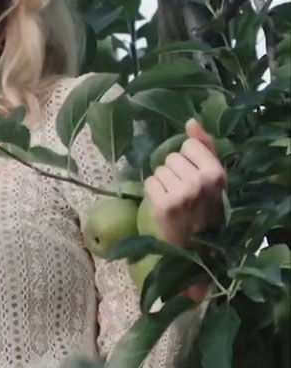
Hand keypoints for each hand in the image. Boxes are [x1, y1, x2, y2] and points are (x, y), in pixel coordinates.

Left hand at [144, 118, 226, 248]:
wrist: (192, 245)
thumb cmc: (203, 207)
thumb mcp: (212, 177)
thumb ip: (204, 147)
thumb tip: (191, 122)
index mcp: (217, 173)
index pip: (190, 145)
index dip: (188, 159)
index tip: (193, 176)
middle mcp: (200, 181)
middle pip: (172, 157)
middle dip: (174, 171)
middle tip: (183, 192)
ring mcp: (182, 193)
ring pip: (160, 169)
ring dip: (163, 182)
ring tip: (173, 198)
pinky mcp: (164, 204)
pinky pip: (150, 181)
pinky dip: (153, 191)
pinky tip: (163, 204)